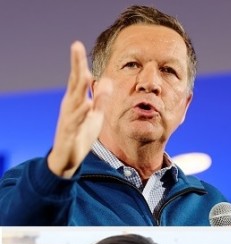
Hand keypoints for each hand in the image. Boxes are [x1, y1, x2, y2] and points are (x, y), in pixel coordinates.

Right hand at [47, 41, 112, 177]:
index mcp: (76, 100)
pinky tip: (86, 104)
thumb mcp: (95, 116)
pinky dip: (81, 112)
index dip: (78, 62)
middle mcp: (70, 105)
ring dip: (79, 86)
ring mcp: (68, 117)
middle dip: (75, 65)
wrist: (69, 158)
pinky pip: (75, 121)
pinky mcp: (69, 131)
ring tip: (85, 72)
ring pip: (74, 100)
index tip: (77, 44)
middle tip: (75, 47)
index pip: (77, 78)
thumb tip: (106, 81)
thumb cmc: (81, 134)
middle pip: (74, 82)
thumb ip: (100, 100)